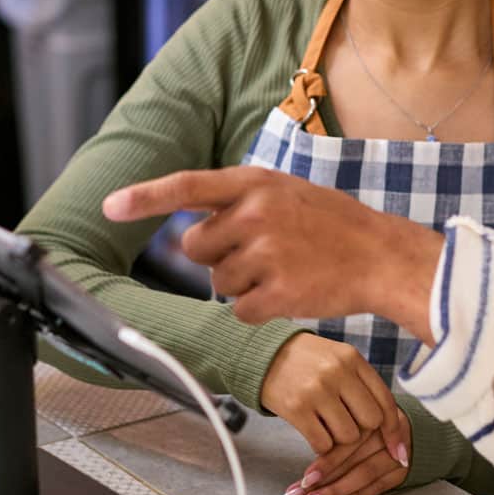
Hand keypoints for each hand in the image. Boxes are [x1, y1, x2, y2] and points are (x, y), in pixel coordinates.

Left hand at [103, 167, 444, 343]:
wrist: (383, 256)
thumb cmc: (332, 224)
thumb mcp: (286, 192)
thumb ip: (241, 202)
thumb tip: (192, 231)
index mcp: (256, 183)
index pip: (187, 186)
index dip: (144, 197)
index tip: (110, 206)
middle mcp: (256, 214)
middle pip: (194, 247)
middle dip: (215, 256)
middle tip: (257, 253)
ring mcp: (267, 254)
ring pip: (216, 283)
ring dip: (241, 284)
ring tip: (283, 269)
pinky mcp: (277, 293)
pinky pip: (238, 310)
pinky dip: (257, 309)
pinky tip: (288, 292)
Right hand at [262, 333, 409, 459]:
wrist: (263, 354)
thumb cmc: (307, 361)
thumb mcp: (338, 359)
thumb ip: (362, 384)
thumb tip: (390, 424)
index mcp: (352, 358)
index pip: (385, 400)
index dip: (393, 429)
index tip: (397, 450)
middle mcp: (337, 372)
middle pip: (370, 422)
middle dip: (362, 431)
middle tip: (346, 427)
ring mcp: (317, 390)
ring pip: (348, 436)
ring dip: (339, 440)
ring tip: (325, 425)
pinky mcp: (296, 408)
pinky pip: (322, 444)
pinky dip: (320, 446)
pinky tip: (312, 431)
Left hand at [282, 418, 410, 494]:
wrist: (411, 428)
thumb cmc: (371, 421)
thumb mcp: (354, 414)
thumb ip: (334, 428)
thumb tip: (304, 451)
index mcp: (371, 415)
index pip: (346, 442)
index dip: (325, 462)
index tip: (304, 478)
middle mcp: (385, 434)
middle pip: (353, 460)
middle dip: (323, 481)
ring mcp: (396, 454)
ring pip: (364, 475)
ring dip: (336, 491)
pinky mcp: (401, 472)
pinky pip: (376, 487)